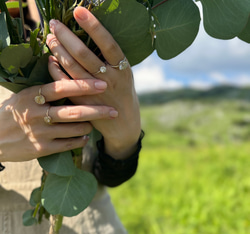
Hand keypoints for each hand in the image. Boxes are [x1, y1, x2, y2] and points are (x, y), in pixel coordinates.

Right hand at [0, 79, 117, 161]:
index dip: (83, 85)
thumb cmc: (12, 114)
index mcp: (32, 96)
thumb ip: (44, 89)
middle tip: (114, 110)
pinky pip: (68, 144)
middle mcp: (37, 114)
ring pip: (73, 129)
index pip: (62, 87)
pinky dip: (80, 140)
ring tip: (94, 124)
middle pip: (73, 112)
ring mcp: (40, 133)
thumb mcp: (23, 96)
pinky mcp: (41, 149)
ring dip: (89, 126)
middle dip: (97, 111)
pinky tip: (85, 137)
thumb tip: (65, 71)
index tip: (103, 84)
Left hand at [46, 7, 140, 158]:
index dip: (94, 27)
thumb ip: (113, 61)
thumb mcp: (125, 76)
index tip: (79, 11)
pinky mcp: (83, 102)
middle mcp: (109, 80)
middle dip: (67, 36)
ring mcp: (95, 92)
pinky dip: (56, 70)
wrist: (123, 124)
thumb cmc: (124, 95)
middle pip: (84, 55)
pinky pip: (65, 83)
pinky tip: (51, 60)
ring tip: (50, 38)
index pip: (108, 44)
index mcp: (123, 70)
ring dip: (58, 50)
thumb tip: (92, 39)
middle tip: (54, 24)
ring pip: (72, 67)